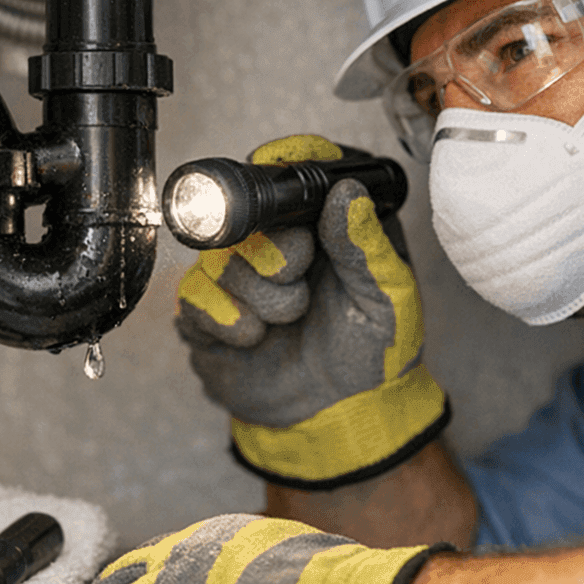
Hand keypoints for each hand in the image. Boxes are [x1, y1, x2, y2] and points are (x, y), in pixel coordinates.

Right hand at [176, 135, 448, 488]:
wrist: (344, 418)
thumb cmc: (375, 355)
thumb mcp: (389, 298)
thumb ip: (367, 244)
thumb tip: (348, 191)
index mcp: (323, 225)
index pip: (290, 170)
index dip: (281, 166)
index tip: (284, 180)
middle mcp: (277, 243)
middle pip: (245, 215)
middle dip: (276, 254)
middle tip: (300, 279)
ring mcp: (238, 279)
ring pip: (219, 260)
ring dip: (259, 297)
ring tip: (288, 319)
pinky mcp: (208, 316)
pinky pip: (193, 298)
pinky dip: (227, 321)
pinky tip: (255, 337)